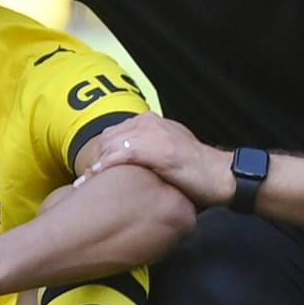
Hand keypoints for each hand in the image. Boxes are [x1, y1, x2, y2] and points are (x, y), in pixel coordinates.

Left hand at [83, 112, 233, 206]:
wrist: (222, 175)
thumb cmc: (197, 169)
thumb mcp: (170, 148)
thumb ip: (149, 147)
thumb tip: (127, 160)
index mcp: (151, 121)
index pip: (115, 132)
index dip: (100, 152)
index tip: (90, 172)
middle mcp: (150, 123)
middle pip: (108, 137)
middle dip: (93, 158)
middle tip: (82, 181)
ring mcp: (154, 135)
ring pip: (111, 145)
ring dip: (95, 164)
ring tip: (84, 183)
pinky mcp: (158, 151)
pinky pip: (122, 156)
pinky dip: (105, 167)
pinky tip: (96, 178)